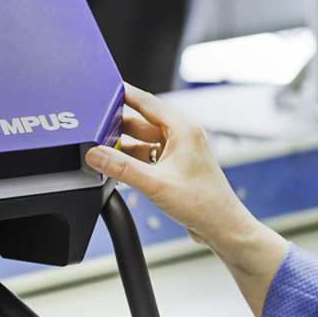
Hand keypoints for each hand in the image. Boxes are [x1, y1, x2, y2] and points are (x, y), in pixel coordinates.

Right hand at [84, 82, 249, 247]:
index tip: (106, 89)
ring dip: (126, 145)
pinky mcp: (177, 167)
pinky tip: (119, 167)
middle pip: (143, 121)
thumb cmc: (204, 204)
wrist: (222, 227)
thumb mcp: (156, 183)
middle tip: (95, 126)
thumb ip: (122, 168)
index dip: (124, 94)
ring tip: (103, 149)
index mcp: (183, 130)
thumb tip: (97, 155)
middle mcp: (183, 137)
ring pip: (145, 140)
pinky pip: (150, 155)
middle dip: (119, 124)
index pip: (147, 102)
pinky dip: (134, 159)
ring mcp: (180, 152)